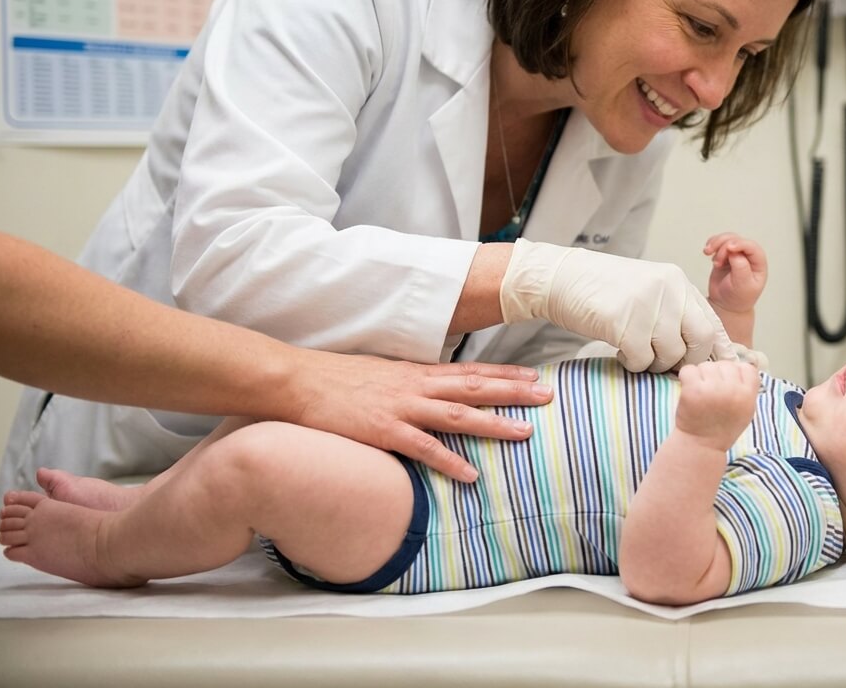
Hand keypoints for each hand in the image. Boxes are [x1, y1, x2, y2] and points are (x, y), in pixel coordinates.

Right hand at [288, 352, 551, 482]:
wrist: (296, 381)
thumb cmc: (335, 380)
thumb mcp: (381, 375)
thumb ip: (409, 384)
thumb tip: (431, 392)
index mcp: (416, 374)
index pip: (470, 371)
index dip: (504, 373)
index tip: (534, 375)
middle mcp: (416, 387)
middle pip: (475, 387)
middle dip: (514, 391)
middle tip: (549, 395)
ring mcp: (401, 408)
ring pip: (459, 414)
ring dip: (494, 424)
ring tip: (525, 433)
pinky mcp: (383, 430)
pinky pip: (423, 448)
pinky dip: (449, 461)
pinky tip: (471, 475)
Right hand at [500, 238, 736, 371]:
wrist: (562, 279)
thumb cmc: (605, 291)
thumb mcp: (649, 292)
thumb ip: (675, 312)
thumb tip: (703, 350)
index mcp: (678, 282)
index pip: (713, 321)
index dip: (721, 350)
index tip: (724, 370)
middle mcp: (669, 289)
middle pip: (701, 340)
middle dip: (688, 361)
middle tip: (666, 364)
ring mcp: (648, 304)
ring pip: (671, 354)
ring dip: (654, 364)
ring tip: (636, 352)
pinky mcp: (624, 322)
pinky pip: (641, 359)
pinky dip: (632, 363)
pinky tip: (619, 351)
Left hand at [673, 361, 759, 451]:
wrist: (700, 447)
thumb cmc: (723, 428)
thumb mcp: (746, 411)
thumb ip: (747, 389)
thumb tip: (744, 364)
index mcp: (747, 396)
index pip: (747, 368)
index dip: (737, 374)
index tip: (729, 386)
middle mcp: (732, 391)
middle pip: (725, 364)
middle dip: (718, 375)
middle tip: (712, 393)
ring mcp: (712, 390)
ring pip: (706, 365)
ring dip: (702, 376)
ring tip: (702, 394)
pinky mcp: (692, 390)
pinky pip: (689, 369)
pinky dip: (686, 377)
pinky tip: (690, 391)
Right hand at [704, 233, 767, 315]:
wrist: (726, 305)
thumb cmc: (739, 298)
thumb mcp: (743, 285)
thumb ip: (741, 268)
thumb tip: (734, 252)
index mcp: (758, 263)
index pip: (752, 247)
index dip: (740, 244)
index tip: (729, 248)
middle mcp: (748, 256)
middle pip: (737, 240)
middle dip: (724, 246)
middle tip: (716, 262)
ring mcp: (736, 254)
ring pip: (727, 239)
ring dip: (716, 243)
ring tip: (708, 253)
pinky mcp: (724, 255)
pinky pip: (718, 243)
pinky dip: (712, 244)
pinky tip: (708, 252)